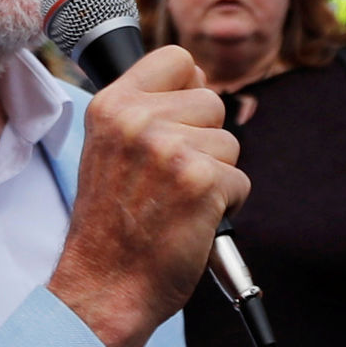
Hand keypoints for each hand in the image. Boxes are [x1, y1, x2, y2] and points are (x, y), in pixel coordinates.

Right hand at [49, 45, 243, 346]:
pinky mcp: (202, 182)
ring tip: (176, 204)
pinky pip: (241, 180)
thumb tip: (199, 77)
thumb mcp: (108, 149)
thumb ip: (144, 110)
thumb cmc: (111, 226)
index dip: (187, 89)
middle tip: (169, 181)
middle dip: (204, 142)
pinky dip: (227, 206)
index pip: (177, 59)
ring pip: (230, 144)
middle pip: (212, 102)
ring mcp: (170, 149)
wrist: (104, 287)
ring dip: (216, 177)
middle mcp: (138, 120)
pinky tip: (192, 222)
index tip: (175, 121)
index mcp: (111, 105)